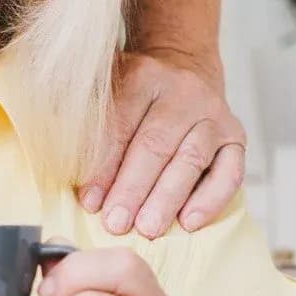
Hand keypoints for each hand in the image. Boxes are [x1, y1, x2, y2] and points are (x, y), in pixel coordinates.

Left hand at [79, 50, 245, 238]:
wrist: (186, 67)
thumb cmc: (137, 91)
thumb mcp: (106, 87)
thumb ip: (84, 116)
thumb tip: (59, 160)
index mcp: (143, 77)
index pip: (120, 126)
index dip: (104, 167)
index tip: (90, 201)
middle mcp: (182, 93)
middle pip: (155, 145)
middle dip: (133, 189)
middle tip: (116, 223)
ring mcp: (213, 115)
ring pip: (191, 160)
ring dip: (167, 198)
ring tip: (147, 228)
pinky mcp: (236, 136)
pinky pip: (229, 172)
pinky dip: (210, 199)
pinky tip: (190, 222)